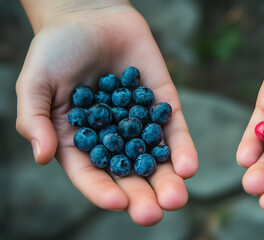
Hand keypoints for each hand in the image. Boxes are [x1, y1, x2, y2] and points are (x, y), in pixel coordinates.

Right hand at [16, 2, 196, 225]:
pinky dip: (181, 148)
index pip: (92, 175)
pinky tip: (188, 165)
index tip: (119, 202)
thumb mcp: (36, 83)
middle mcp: (113, 140)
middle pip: (129, 174)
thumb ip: (36, 119)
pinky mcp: (162, 105)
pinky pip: (173, 130)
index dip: (103, 191)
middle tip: (154, 213)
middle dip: (142, 195)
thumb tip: (43, 157)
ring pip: (155, 158)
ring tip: (177, 197)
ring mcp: (140, 123)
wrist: (90, 15)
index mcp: (80, 143)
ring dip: (168, 180)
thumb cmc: (56, 50)